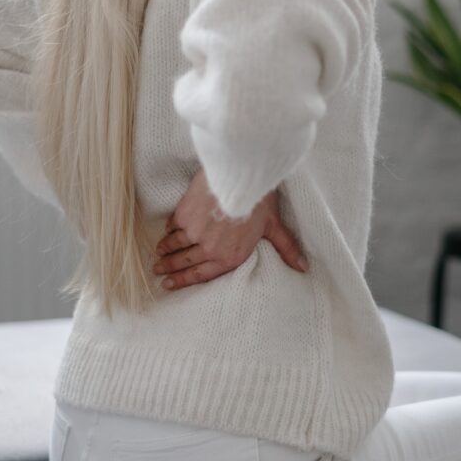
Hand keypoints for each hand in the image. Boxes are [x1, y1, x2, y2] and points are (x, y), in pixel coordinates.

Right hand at [153, 169, 307, 290]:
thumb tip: (303, 267)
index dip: (185, 281)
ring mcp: (195, 234)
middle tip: (158, 271)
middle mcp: (210, 249)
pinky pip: (173, 228)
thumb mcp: (274, 227)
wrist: (240, 176)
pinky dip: (167, 232)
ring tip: (157, 256)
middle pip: (185, 262)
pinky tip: (164, 234)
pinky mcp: (184, 216)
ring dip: (165, 252)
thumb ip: (286, 248)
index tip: (171, 285)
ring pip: (175, 246)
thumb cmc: (260, 202)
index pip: (203, 274)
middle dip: (170, 269)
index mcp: (230, 256)